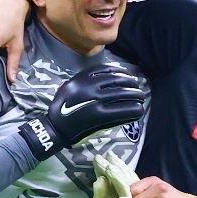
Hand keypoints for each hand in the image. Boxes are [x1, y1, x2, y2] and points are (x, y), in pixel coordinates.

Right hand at [19, 65, 143, 160]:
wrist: (56, 128)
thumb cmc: (63, 108)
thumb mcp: (70, 86)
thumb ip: (85, 80)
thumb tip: (110, 77)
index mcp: (81, 77)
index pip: (108, 69)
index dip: (122, 72)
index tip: (128, 75)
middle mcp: (89, 86)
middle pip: (118, 80)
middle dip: (132, 83)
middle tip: (138, 87)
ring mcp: (95, 101)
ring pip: (123, 94)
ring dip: (135, 95)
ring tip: (140, 97)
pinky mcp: (99, 116)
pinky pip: (121, 110)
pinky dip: (132, 110)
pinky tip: (138, 110)